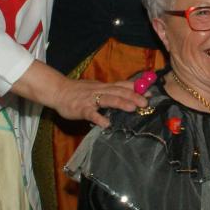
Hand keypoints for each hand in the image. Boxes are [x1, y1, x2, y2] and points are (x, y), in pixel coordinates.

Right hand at [13, 63, 148, 126]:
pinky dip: (98, 118)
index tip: (151, 92)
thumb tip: (129, 94)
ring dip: (120, 103)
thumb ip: (111, 91)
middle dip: (133, 96)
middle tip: (145, 103)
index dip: (137, 88)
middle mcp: (100, 91)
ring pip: (107, 100)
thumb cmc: (79, 91)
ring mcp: (90, 99)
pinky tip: (106, 124)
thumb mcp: (97, 87)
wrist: (58, 90)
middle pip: (119, 92)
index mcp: (104, 87)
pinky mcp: (81, 109)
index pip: (123, 85)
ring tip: (132, 108)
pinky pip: (91, 114)